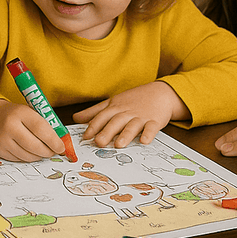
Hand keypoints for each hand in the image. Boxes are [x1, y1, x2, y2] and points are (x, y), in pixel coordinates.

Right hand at [0, 99, 65, 161]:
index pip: (40, 128)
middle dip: (48, 151)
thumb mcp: (29, 111)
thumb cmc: (15, 114)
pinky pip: (19, 159)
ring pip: (28, 156)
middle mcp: (9, 126)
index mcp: (20, 112)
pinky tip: (30, 151)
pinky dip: (28, 157)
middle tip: (54, 151)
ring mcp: (2, 140)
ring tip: (43, 151)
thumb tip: (61, 141)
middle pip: (34, 146)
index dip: (53, 140)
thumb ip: (44, 124)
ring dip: (39, 156)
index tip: (61, 147)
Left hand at [73, 81, 189, 147]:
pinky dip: (149, 134)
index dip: (93, 126)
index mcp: (115, 107)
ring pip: (132, 125)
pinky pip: (152, 127)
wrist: (160, 93)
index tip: (85, 136)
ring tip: (119, 145)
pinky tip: (144, 140)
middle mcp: (127, 112)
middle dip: (107, 132)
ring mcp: (141, 116)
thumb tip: (76, 118)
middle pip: (115, 122)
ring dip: (126, 134)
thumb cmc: (133, 99)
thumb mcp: (112, 102)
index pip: (102, 116)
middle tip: (99, 143)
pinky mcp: (155, 120)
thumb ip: (94, 112)